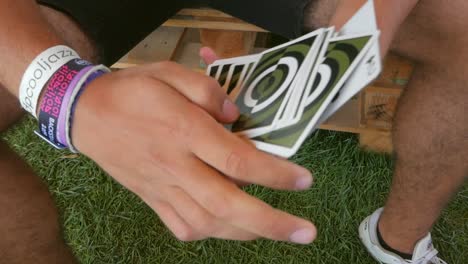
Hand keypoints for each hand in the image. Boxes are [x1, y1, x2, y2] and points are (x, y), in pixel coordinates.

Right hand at [72, 61, 315, 242]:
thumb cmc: (132, 91)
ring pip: (208, 222)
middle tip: (305, 232)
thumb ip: (208, 90)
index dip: (275, 174)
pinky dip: (209, 232)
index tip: (303, 180)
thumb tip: (236, 117)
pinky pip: (182, 227)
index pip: (238, 161)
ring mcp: (162, 188)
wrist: (85, 113)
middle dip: (270, 222)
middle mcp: (176, 166)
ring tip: (274, 230)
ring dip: (246, 232)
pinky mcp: (151, 199)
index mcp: (184, 132)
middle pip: (227, 204)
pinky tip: (225, 227)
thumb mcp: (170, 72)